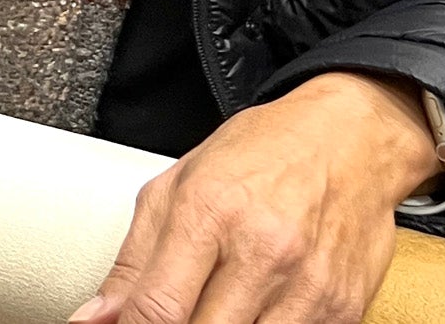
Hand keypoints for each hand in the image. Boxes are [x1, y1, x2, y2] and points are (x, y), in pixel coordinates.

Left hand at [74, 72, 441, 323]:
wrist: (349, 140)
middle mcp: (263, 252)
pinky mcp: (345, 309)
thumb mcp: (176, 186)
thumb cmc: (258, 155)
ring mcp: (308, 286)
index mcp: (209, 212)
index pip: (158, 309)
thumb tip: (95, 319)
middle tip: (171, 310)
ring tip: (214, 304)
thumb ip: (132, 260)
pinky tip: (253, 309)